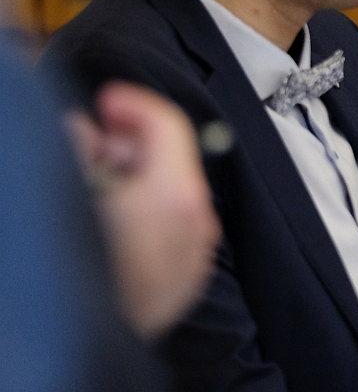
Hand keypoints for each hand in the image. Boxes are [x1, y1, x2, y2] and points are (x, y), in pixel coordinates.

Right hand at [68, 81, 219, 338]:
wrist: (80, 346)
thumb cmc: (75, 270)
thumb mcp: (69, 194)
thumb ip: (78, 147)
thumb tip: (84, 129)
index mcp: (173, 195)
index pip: (169, 123)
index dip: (134, 103)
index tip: (106, 101)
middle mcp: (197, 222)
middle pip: (172, 158)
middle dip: (129, 145)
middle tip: (89, 147)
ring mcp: (196, 255)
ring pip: (172, 194)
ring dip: (137, 180)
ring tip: (93, 190)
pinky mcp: (186, 281)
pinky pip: (173, 229)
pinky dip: (147, 214)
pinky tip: (110, 224)